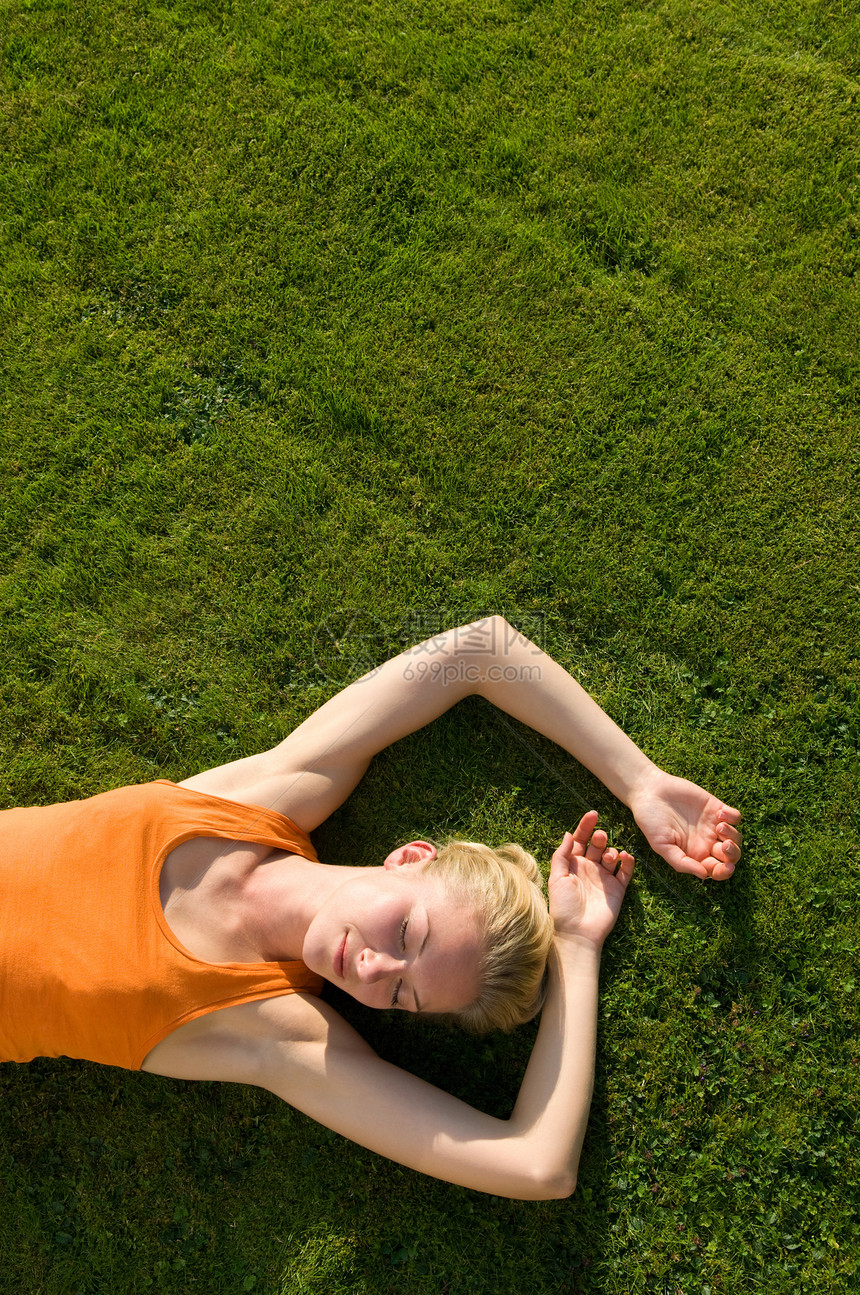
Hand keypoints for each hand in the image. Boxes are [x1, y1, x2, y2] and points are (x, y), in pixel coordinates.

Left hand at [548, 811, 634, 947]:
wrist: (578, 934)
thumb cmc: (563, 906)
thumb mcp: (557, 878)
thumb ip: (561, 855)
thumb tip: (567, 833)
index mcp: (572, 864)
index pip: (579, 839)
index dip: (585, 826)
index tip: (593, 814)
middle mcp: (589, 869)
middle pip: (597, 845)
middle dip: (600, 838)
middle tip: (601, 837)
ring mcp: (604, 878)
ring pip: (612, 856)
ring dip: (612, 851)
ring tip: (609, 857)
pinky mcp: (617, 889)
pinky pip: (626, 872)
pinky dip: (628, 862)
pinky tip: (626, 857)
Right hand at [628, 768, 741, 879]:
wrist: (649, 792)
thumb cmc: (651, 821)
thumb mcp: (661, 845)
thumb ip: (681, 862)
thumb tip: (704, 876)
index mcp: (695, 854)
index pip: (716, 869)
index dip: (725, 872)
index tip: (727, 867)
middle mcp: (706, 841)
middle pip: (731, 855)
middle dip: (733, 854)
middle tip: (725, 845)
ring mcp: (712, 824)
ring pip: (736, 837)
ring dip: (734, 835)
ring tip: (719, 827)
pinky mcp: (714, 807)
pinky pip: (735, 816)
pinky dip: (733, 817)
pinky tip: (719, 813)